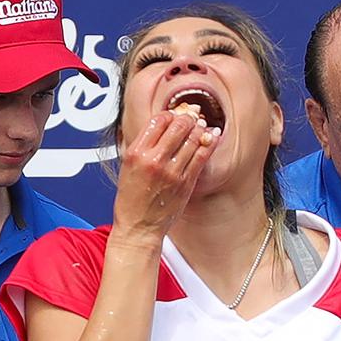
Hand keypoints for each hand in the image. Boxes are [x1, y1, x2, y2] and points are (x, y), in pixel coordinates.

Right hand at [112, 111, 218, 243]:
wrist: (139, 227)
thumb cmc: (131, 199)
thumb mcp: (128, 166)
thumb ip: (144, 145)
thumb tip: (164, 124)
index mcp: (136, 153)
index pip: (158, 120)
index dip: (170, 113)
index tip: (175, 113)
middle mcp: (154, 160)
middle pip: (178, 126)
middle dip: (188, 117)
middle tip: (192, 116)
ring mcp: (172, 172)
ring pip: (193, 139)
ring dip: (200, 129)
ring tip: (201, 125)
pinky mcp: (186, 183)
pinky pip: (202, 156)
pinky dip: (209, 143)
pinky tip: (213, 137)